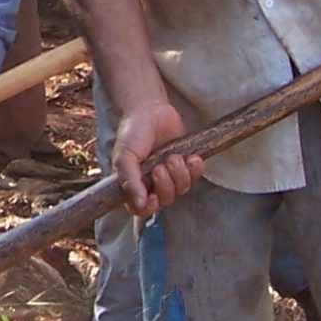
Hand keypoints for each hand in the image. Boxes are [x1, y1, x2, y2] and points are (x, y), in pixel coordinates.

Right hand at [110, 101, 200, 216]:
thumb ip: (129, 181)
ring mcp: (170, 175)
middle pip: (165, 200)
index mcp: (133, 184)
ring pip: (182, 190)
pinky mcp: (186, 165)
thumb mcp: (124, 156)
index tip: (153, 198)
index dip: (149, 208)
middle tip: (160, 167)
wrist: (150, 110)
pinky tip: (190, 157)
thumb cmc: (133, 133)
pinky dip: (195, 168)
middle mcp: (152, 183)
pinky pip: (196, 176)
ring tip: (172, 157)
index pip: (141, 209)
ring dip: (179, 174)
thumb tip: (139, 204)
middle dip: (166, 185)